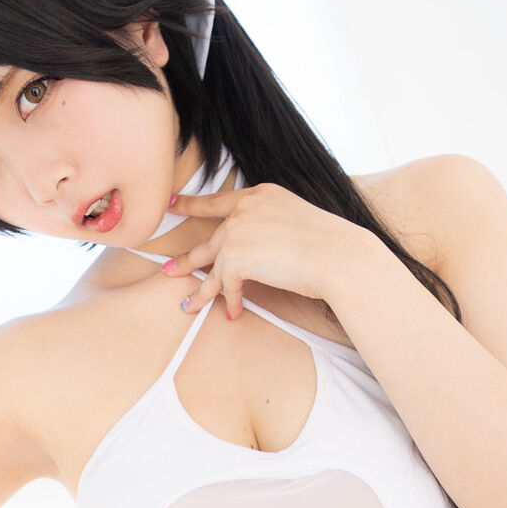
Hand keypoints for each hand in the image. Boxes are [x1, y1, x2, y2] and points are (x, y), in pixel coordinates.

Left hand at [161, 181, 370, 318]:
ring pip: (212, 266)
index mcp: (261, 194)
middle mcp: (245, 209)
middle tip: (168, 269)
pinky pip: (227, 284)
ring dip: (201, 291)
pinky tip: (233, 313)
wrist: (338, 256)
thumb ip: (269, 228)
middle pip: (210, 239)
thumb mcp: (295, 223)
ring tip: (187, 305)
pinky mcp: (236, 256)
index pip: (219, 200)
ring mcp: (238, 231)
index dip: (192, 204)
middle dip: (188, 259)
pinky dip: (230, 301)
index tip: (172, 205)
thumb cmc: (328, 245)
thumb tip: (257, 253)